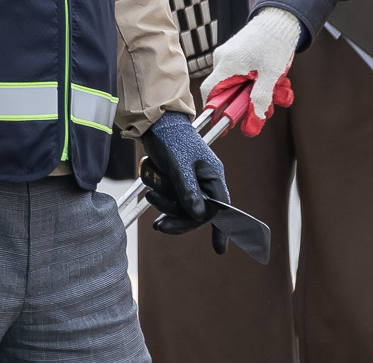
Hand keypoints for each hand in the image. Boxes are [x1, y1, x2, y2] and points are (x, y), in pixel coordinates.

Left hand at [138, 111, 230, 233]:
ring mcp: (190, 181)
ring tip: (151, 193)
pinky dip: (160, 197)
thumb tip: (199, 217)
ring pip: (181, 206)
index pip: (221, 208)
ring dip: (165, 203)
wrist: (154, 122)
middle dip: (178, 217)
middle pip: (196, 212)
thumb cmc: (171, 138)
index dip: (221, 228)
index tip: (219, 249)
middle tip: (160, 226)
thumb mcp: (179, 165)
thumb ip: (188, 191)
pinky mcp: (177, 180)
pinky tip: (151, 192)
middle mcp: (204, 181)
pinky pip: (171, 199)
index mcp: (213, 176)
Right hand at [200, 7, 302, 132]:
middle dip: (250, 103)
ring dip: (261, 93)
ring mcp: (231, 57)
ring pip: (240, 85)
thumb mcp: (271, 75)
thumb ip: (261, 99)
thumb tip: (252, 125)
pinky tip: (278, 80)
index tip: (225, 126)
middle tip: (270, 106)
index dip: (215, 111)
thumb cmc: (275, 43)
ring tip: (281, 89)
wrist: (281, 20)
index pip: (210, 92)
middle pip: (228, 92)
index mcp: (226, 63)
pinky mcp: (239, 56)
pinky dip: (260, 82)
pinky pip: (245, 76)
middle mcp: (224, 60)